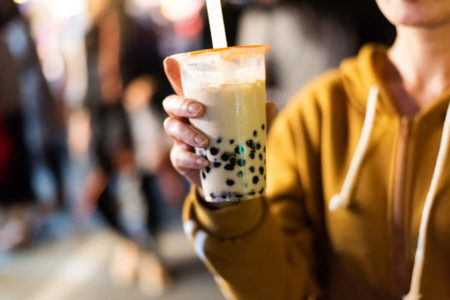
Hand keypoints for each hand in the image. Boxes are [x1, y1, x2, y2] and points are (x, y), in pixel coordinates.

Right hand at [162, 57, 277, 195]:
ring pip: (172, 128)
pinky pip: (178, 156)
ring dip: (186, 133)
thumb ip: (258, 117)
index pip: (183, 86)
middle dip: (182, 104)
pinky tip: (203, 161)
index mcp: (198, 106)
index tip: (170, 62)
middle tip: (199, 110)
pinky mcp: (181, 160)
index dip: (174, 73)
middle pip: (171, 104)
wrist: (228, 179)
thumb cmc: (234, 145)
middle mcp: (184, 119)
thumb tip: (271, 105)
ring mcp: (180, 140)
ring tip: (204, 141)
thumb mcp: (248, 130)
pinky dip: (190, 159)